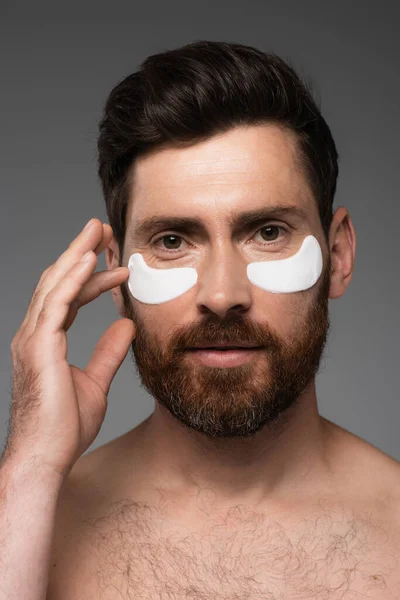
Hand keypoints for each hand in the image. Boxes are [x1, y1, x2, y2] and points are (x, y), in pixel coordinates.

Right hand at [5, 218, 135, 479]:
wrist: (45, 458)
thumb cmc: (64, 427)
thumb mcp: (95, 382)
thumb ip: (108, 352)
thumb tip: (126, 326)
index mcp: (46, 341)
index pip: (68, 298)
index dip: (89, 277)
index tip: (112, 262)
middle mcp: (35, 334)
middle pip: (58, 281)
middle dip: (80, 252)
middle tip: (101, 228)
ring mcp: (33, 339)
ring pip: (55, 285)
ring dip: (77, 254)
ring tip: (97, 230)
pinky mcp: (38, 346)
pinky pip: (56, 303)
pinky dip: (72, 279)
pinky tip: (88, 259)